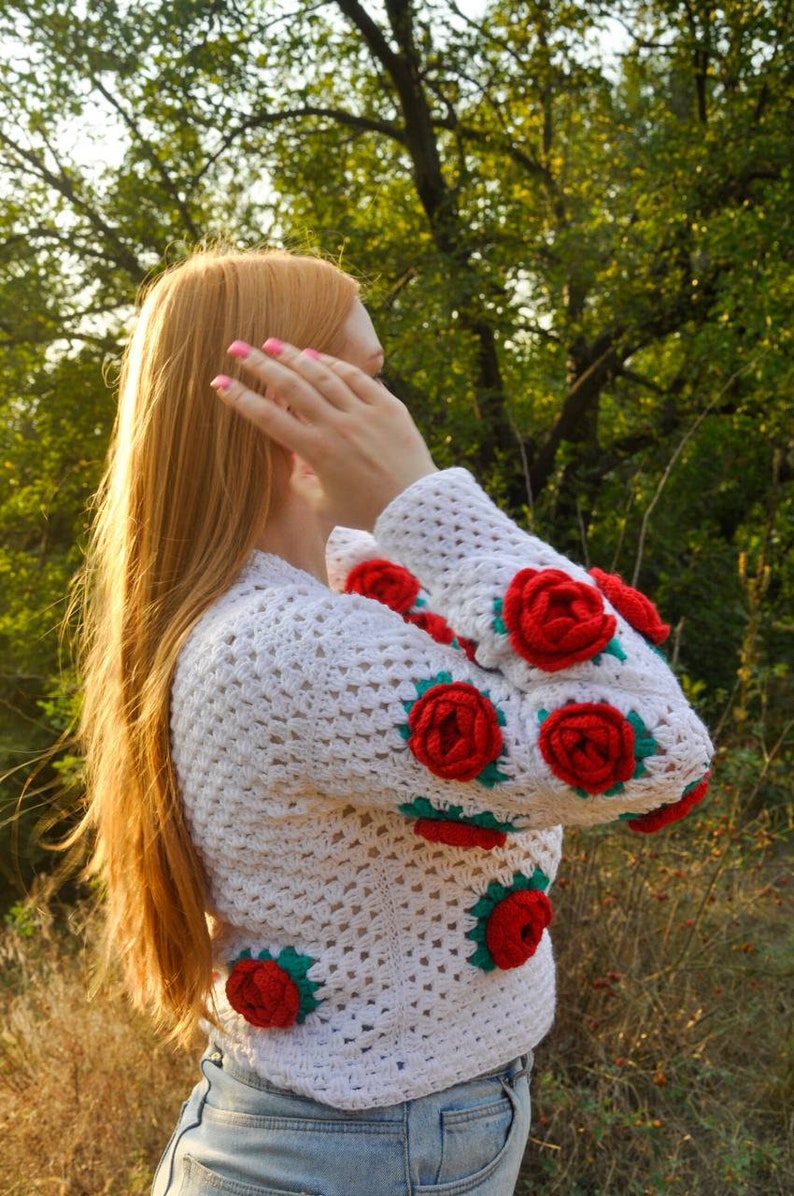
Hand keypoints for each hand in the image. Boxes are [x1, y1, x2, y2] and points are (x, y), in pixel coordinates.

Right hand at [212, 340, 436, 529]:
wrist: (415, 505)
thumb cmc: (366, 510)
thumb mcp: (323, 504)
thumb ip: (300, 479)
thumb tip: (290, 456)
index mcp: (316, 452)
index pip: (269, 418)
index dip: (241, 399)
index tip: (219, 383)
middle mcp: (336, 426)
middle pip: (291, 387)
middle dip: (259, 364)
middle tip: (236, 347)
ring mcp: (363, 413)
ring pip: (322, 375)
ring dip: (292, 356)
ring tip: (270, 343)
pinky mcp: (387, 406)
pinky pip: (355, 377)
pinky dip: (332, 364)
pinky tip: (313, 354)